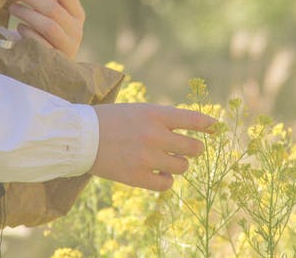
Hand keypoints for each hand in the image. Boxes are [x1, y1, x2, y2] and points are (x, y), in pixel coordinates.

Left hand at [5, 0, 83, 58]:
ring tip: (12, 6)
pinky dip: (27, 33)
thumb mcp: (55, 10)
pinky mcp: (55, 60)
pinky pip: (39, 43)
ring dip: (26, 13)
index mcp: (78, 15)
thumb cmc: (52, 33)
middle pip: (54, 8)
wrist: (55, 67)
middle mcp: (77, 31)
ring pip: (48, 25)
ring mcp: (68, 47)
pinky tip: (19, 28)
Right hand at [89, 103, 216, 190]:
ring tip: (165, 161)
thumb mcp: (139, 110)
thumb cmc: (111, 120)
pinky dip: (165, 180)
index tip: (216, 127)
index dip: (208, 124)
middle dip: (192, 149)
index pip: (192, 119)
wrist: (80, 137)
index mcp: (155, 114)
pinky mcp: (137, 176)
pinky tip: (156, 174)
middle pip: (194, 148)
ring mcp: (147, 157)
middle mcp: (155, 135)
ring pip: (183, 167)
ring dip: (178, 164)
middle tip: (183, 149)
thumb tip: (193, 130)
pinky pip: (166, 184)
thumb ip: (164, 119)